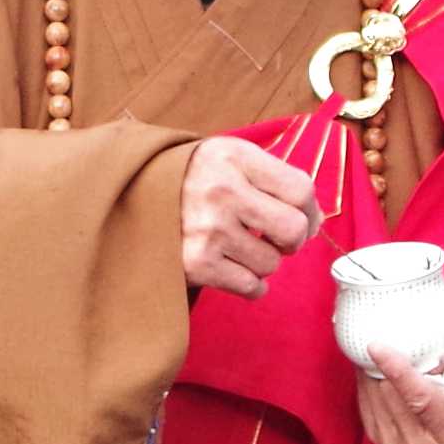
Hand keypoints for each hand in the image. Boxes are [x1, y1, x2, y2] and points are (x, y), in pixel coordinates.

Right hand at [179, 135, 320, 298]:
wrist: (128, 197)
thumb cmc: (191, 179)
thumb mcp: (228, 158)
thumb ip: (272, 178)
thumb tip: (315, 219)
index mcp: (233, 157)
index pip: (301, 189)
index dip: (310, 211)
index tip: (302, 218)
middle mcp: (221, 191)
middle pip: (294, 230)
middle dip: (292, 241)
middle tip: (276, 239)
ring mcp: (208, 230)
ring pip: (271, 263)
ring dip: (263, 262)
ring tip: (240, 248)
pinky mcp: (196, 264)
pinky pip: (250, 287)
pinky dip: (250, 285)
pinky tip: (233, 269)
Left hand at [357, 292, 443, 443]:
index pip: (420, 400)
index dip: (398, 372)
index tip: (376, 345)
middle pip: (392, 395)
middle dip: (390, 363)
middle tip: (399, 338)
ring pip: (374, 398)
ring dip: (376, 370)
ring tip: (393, 352)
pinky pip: (366, 405)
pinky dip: (371, 382)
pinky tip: (383, 369)